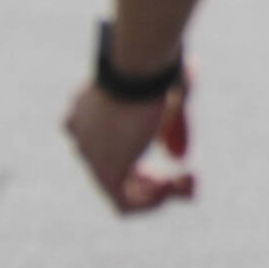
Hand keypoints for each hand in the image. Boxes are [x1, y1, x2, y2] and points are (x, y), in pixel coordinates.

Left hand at [65, 73, 194, 212]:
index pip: (109, 142)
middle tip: (181, 177)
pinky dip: (152, 202)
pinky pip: (124, 202)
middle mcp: (82, 132)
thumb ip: (173, 130)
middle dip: (150, 179)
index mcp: (88, 109)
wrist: (138, 65)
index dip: (143, 152)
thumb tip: (178, 158)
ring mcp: (89, 151)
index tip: (174, 153)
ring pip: (118, 187)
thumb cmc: (156, 70)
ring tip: (186, 182)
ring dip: (157, 191)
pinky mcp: (104, 168)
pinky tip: (175, 187)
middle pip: (112, 167)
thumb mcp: (170, 95)